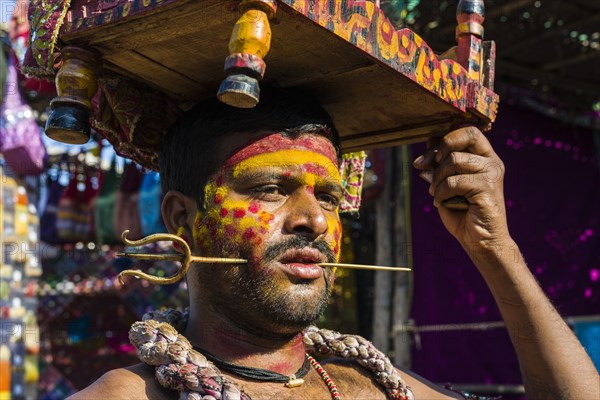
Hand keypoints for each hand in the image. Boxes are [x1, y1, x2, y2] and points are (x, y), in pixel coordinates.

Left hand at [413, 126, 509, 250]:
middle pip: (464, 136)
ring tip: (436, 193)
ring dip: (437, 179)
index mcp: (484, 157)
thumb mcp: (445, 184)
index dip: (442, 139)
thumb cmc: (463, 212)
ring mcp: (492, 173)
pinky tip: (441, 202)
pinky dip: (441, 193)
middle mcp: (492, 161)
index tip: (424, 158)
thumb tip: (425, 150)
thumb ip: (439, 166)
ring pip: (454, 161)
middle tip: (424, 167)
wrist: (480, 241)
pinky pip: (454, 181)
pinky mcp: (488, 187)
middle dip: (438, 151)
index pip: (466, 131)